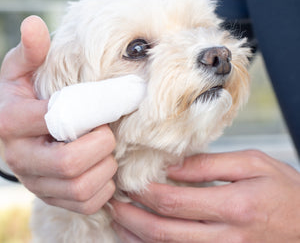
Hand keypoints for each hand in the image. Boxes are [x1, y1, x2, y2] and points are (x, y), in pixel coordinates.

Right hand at [0, 16, 116, 213]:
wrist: (24, 135)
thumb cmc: (28, 99)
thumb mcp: (22, 73)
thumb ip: (29, 52)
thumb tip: (34, 24)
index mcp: (11, 122)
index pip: (51, 121)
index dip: (87, 115)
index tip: (101, 107)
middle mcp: (21, 158)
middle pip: (70, 162)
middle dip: (100, 145)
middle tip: (107, 130)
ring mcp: (38, 184)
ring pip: (81, 186)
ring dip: (104, 166)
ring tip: (105, 149)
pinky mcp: (54, 200)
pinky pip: (88, 202)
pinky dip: (103, 187)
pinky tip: (101, 168)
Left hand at [110, 150, 299, 241]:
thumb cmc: (284, 189)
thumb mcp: (252, 164)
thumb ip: (210, 164)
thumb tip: (172, 165)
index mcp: (234, 206)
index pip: (174, 201)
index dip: (146, 192)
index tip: (129, 180)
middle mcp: (227, 238)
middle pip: (165, 231)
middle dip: (132, 216)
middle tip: (113, 201)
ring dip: (138, 236)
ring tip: (117, 220)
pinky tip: (140, 238)